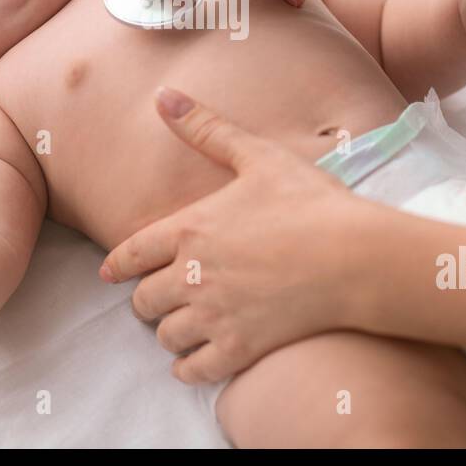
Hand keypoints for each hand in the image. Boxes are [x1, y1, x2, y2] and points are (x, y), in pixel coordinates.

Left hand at [99, 88, 370, 383]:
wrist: (356, 257)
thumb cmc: (311, 202)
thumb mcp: (258, 156)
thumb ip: (206, 128)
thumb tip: (163, 95)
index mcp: (191, 229)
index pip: (131, 254)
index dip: (116, 266)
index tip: (109, 274)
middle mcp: (192, 276)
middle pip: (143, 301)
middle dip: (148, 300)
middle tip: (162, 298)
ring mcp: (215, 316)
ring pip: (166, 336)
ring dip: (170, 332)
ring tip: (185, 325)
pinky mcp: (240, 348)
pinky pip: (193, 370)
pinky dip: (189, 367)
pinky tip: (198, 359)